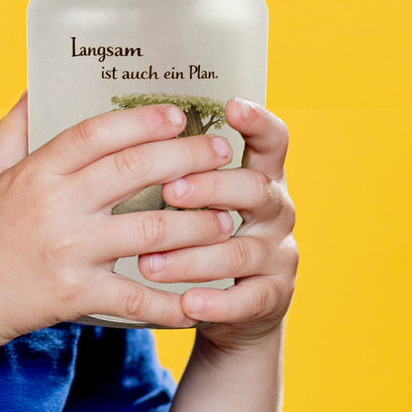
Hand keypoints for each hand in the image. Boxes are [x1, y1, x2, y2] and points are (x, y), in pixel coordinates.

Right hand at [0, 96, 239, 350]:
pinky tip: (200, 299)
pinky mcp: (75, 296)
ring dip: (196, 225)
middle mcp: (55, 207)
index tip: (179, 114)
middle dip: (186, 158)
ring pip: (149, 233)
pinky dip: (171, 302)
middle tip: (221, 152)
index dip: (141, 120)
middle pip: (133, 172)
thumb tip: (38, 83)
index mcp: (36, 172)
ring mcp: (68, 252)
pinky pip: (135, 297)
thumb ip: (15, 127)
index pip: (95, 134)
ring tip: (226, 218)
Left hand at [142, 98, 296, 350]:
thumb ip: (182, 168)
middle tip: (170, 191)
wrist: (235, 307)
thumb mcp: (202, 198)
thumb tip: (132, 130)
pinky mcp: (272, 298)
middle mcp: (276, 212)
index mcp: (261, 177)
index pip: (272, 141)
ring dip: (192, 256)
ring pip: (240, 250)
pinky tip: (186, 303)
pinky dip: (216, 302)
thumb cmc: (204, 236)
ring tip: (147, 263)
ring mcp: (278, 256)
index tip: (233, 104)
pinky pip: (247, 300)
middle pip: (254, 189)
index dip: (258, 121)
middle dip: (211, 187)